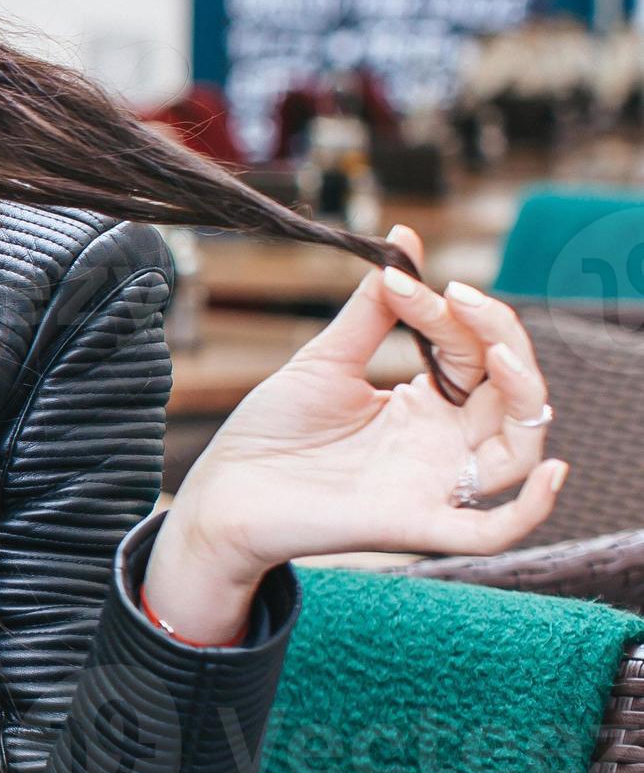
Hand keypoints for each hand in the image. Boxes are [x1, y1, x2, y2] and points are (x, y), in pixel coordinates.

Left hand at [149, 223, 566, 640]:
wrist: (222, 491)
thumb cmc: (272, 430)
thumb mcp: (326, 360)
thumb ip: (372, 311)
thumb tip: (405, 241)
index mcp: (427, 406)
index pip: (473, 353)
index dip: (452, 314)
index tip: (400, 281)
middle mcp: (443, 445)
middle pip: (513, 395)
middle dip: (502, 339)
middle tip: (464, 299)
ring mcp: (433, 485)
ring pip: (518, 451)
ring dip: (526, 400)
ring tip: (501, 355)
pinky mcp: (414, 524)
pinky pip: (492, 531)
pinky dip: (532, 509)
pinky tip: (550, 470)